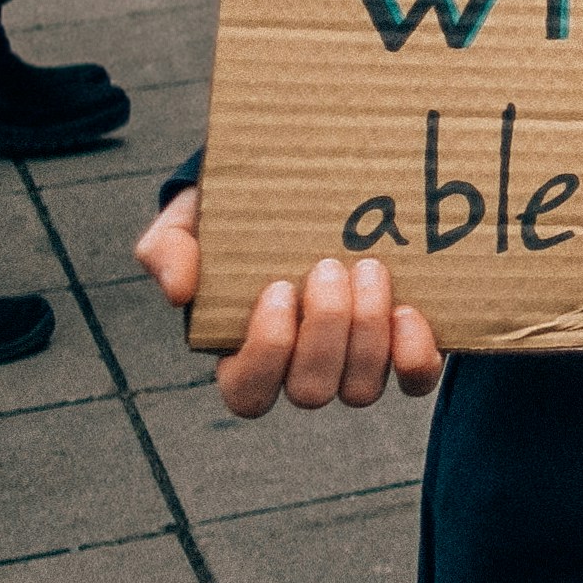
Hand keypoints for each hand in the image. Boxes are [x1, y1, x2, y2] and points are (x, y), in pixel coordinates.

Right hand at [142, 188, 446, 416]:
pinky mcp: (401, 349)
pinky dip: (416, 354)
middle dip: (325, 329)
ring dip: (368, 331)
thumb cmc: (234, 217)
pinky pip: (415, 379)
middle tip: (331, 267)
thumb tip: (180, 291)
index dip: (266, 352)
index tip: (276, 289)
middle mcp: (299, 370)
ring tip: (370, 269)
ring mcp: (352, 365)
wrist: (300, 190)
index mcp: (243, 354)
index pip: (248, 393)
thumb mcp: (187, 222)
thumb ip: (167, 249)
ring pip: (360, 389)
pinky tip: (409, 311)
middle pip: (311, 390)